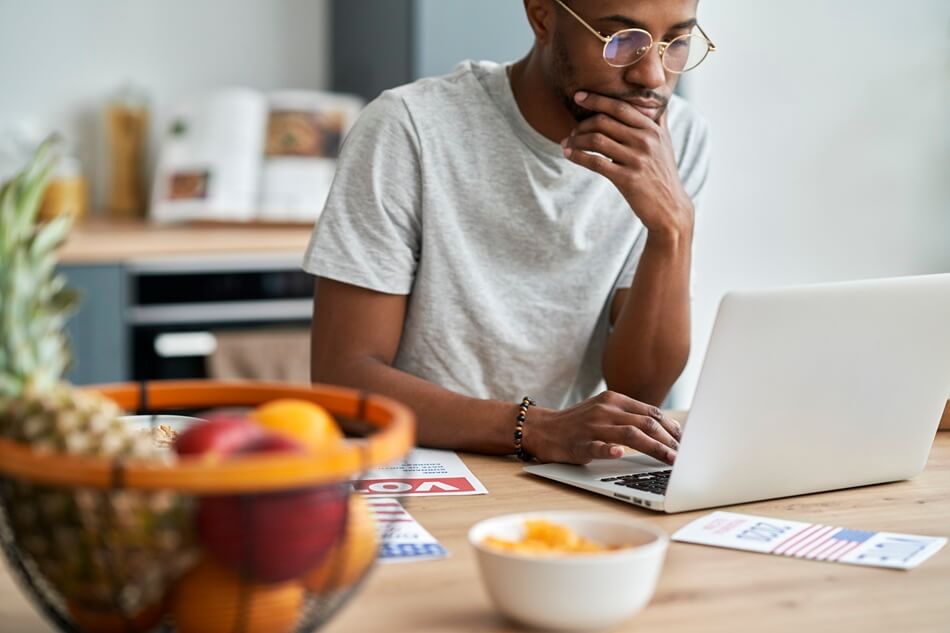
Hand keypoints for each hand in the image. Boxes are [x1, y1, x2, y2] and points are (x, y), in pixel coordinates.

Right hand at [523, 391, 681, 465]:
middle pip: (646, 423)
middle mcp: (606, 410)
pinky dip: (609, 449)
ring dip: (655, 448)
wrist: (542, 428)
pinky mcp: (579, 444)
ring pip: (630, 435)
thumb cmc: (577, 423)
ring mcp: (592, 426)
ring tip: (671, 460)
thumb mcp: (604, 410)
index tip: (686, 442)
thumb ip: (629, 416)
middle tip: (685, 456)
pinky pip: (596, 446)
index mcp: (614, 400)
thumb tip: (664, 428)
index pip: (651, 412)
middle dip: (670, 441)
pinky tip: (619, 454)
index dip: (672, 428)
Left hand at [562, 91, 692, 239]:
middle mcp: (645, 141)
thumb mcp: (666, 144)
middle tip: (572, 131)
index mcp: (652, 129)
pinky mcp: (627, 179)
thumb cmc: (663, 173)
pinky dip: (578, 156)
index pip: (620, 107)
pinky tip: (568, 155)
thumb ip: (659, 121)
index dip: (596, 99)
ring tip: (567, 143)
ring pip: (596, 140)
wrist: (670, 208)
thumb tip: (658, 99)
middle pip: (604, 121)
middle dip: (582, 124)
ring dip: (576, 140)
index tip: (578, 96)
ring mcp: (636, 160)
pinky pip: (595, 162)